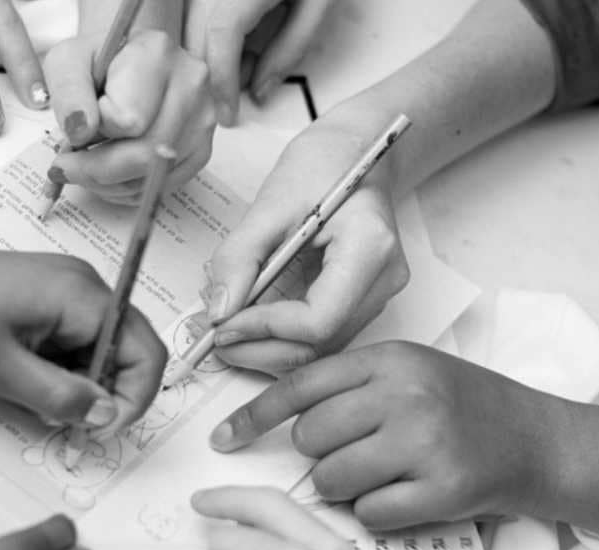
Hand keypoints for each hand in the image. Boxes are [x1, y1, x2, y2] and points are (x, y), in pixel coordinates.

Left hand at [0, 240, 167, 432]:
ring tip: (38, 401)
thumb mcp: (1, 371)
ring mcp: (65, 288)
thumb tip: (107, 416)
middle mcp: (84, 285)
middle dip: (107, 393)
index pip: (145, 352)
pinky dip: (64, 367)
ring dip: (82, 382)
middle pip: (128, 348)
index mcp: (83, 296)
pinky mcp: (45, 296)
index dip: (133, 399)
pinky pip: (75, 338)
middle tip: (68, 424)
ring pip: (101, 347)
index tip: (97, 431)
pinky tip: (29, 381)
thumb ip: (62, 397)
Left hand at [44, 29, 215, 204]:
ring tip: (88, 165)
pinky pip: (164, 187)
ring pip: (154, 178)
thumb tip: (80, 132)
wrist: (127, 64)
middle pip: (146, 155)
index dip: (96, 128)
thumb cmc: (97, 62)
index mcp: (157, 55)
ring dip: (111, 184)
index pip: (127, 120)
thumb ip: (68, 91)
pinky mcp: (203, 148)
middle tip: (66, 166)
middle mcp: (191, 85)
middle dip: (97, 169)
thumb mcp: (67, 62)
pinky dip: (130, 189)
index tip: (83, 119)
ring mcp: (203, 119)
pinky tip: (114, 171)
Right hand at [185, 0, 334, 124]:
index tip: (227, 113)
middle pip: (195, 34)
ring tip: (250, 63)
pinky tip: (242, 43)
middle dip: (212, 74)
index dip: (221, 82)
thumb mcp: (316, 5)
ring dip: (212, 56)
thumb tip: (260, 89)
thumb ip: (289, 50)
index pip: (219, 38)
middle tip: (238, 98)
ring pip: (191, 25)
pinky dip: (213, 36)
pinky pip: (199, 11)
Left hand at [204, 118, 407, 374]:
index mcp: (370, 247)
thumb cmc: (324, 163)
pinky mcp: (364, 299)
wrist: (359, 150)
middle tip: (214, 339)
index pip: (319, 319)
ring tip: (227, 332)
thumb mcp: (271, 201)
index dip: (265, 329)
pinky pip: (324, 335)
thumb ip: (240, 256)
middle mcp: (384, 279)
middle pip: (322, 344)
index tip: (222, 323)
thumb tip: (218, 310)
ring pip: (322, 349)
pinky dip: (283, 337)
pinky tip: (252, 324)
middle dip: (262, 349)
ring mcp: (379, 293)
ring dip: (270, 349)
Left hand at [208, 341, 572, 530]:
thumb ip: (351, 383)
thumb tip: (278, 416)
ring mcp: (425, 441)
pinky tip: (404, 493)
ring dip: (345, 487)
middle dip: (321, 454)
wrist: (537, 440)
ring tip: (382, 473)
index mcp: (391, 358)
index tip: (225, 437)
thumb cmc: (466, 406)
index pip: (301, 385)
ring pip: (333, 478)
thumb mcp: (409, 371)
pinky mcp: (442, 488)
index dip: (255, 416)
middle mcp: (406, 394)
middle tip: (357, 451)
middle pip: (311, 437)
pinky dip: (377, 512)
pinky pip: (369, 512)